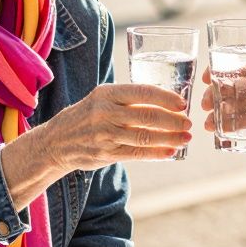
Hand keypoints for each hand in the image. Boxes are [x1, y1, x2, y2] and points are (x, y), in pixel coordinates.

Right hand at [0, 83, 190, 203]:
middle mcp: (105, 112)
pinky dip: (156, 154)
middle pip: (146, 116)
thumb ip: (128, 99)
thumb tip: (167, 100)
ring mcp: (105, 135)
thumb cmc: (88, 115)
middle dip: (172, 120)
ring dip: (169, 138)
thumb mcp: (102, 98)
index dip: (165, 97)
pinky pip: (136, 154)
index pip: (142, 92)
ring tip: (186, 138)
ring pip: (144, 136)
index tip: (182, 103)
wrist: (57, 141)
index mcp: (107, 93)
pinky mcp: (106, 154)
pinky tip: (171, 152)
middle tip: (188, 123)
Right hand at [200, 58, 245, 151]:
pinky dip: (226, 126)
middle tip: (205, 104)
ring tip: (208, 123)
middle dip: (214, 93)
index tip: (207, 76)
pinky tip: (216, 131)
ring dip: (217, 111)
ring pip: (232, 105)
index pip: (241, 64)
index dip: (221, 68)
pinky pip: (239, 123)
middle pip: (231, 85)